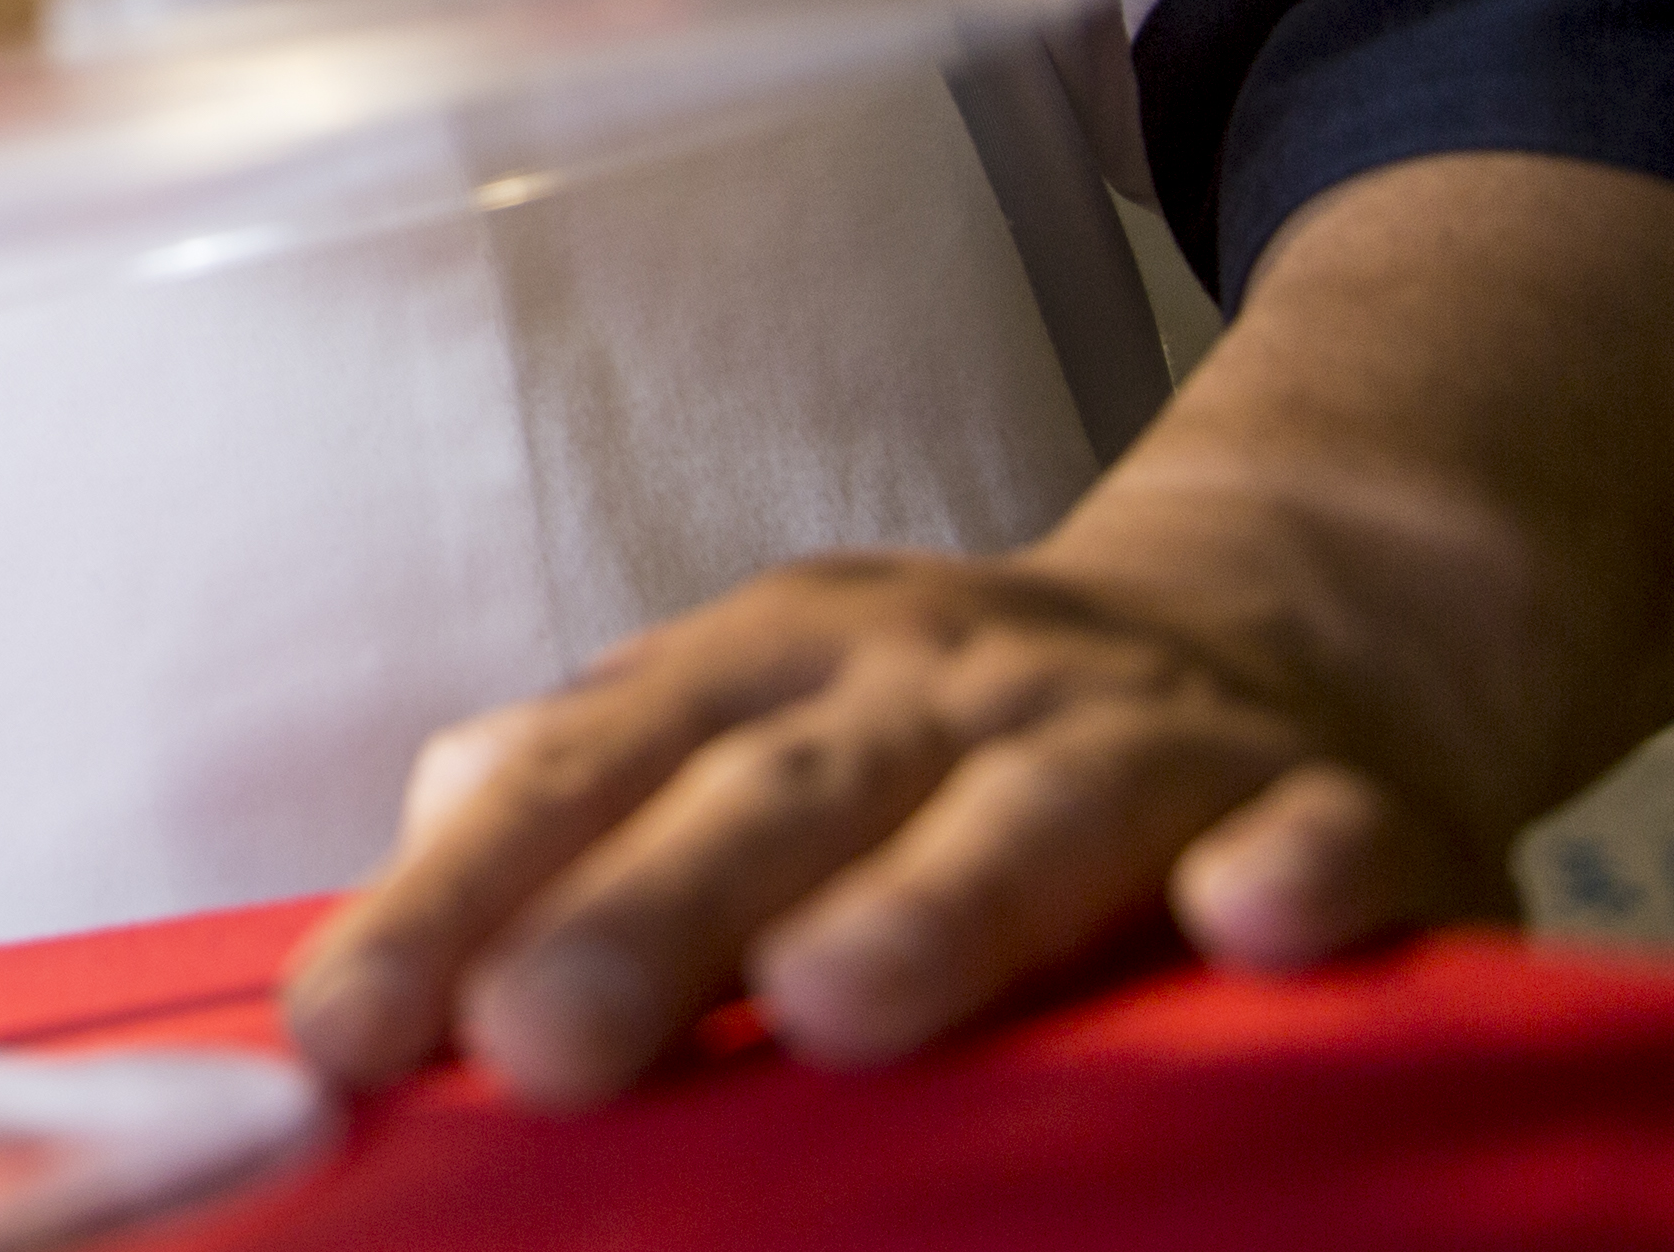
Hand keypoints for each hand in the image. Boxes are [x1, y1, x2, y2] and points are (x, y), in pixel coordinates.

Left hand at [283, 153, 1673, 1108]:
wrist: (1285, 631)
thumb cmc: (951, 748)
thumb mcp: (750, 739)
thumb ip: (584, 809)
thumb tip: (404, 866)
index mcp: (761, 675)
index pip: (576, 774)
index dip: (453, 897)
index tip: (342, 1030)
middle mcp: (927, 685)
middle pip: (769, 794)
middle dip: (645, 915)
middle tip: (537, 1042)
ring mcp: (1132, 735)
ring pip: (1025, 809)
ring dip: (933, 903)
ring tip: (832, 1004)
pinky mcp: (1331, 800)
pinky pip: (1318, 829)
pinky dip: (1291, 869)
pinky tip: (1250, 923)